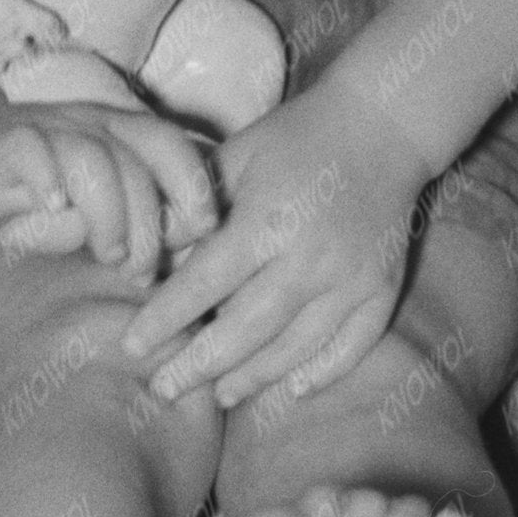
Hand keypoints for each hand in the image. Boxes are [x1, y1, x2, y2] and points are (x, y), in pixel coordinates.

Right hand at [0, 94, 223, 279]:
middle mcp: (87, 124)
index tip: (205, 231)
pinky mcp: (2, 147)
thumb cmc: (25, 197)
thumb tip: (176, 250)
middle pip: (139, 158)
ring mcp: (45, 131)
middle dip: (150, 221)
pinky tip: (52, 209)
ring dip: (110, 213)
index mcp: (116, 133)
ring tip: (106, 254)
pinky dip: (48, 180)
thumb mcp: (82, 214)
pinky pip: (33, 151)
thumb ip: (124, 222)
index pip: (171, 143)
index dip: (196, 183)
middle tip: (140, 270)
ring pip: (93, 157)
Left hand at [122, 81, 430, 410]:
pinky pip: (353, 344)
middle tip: (164, 389)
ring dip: (254, 377)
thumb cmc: (298, 136)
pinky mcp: (383, 286)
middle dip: (200, 364)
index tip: (133, 346)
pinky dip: (324, 372)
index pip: (205, 283)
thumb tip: (149, 257)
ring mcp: (351, 277)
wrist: (384, 121)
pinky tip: (293, 388)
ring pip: (296, 347)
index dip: (165, 318)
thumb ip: (194, 207)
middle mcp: (310, 256)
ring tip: (219, 394)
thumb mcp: (238, 154)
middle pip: (246, 328)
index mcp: (267, 219)